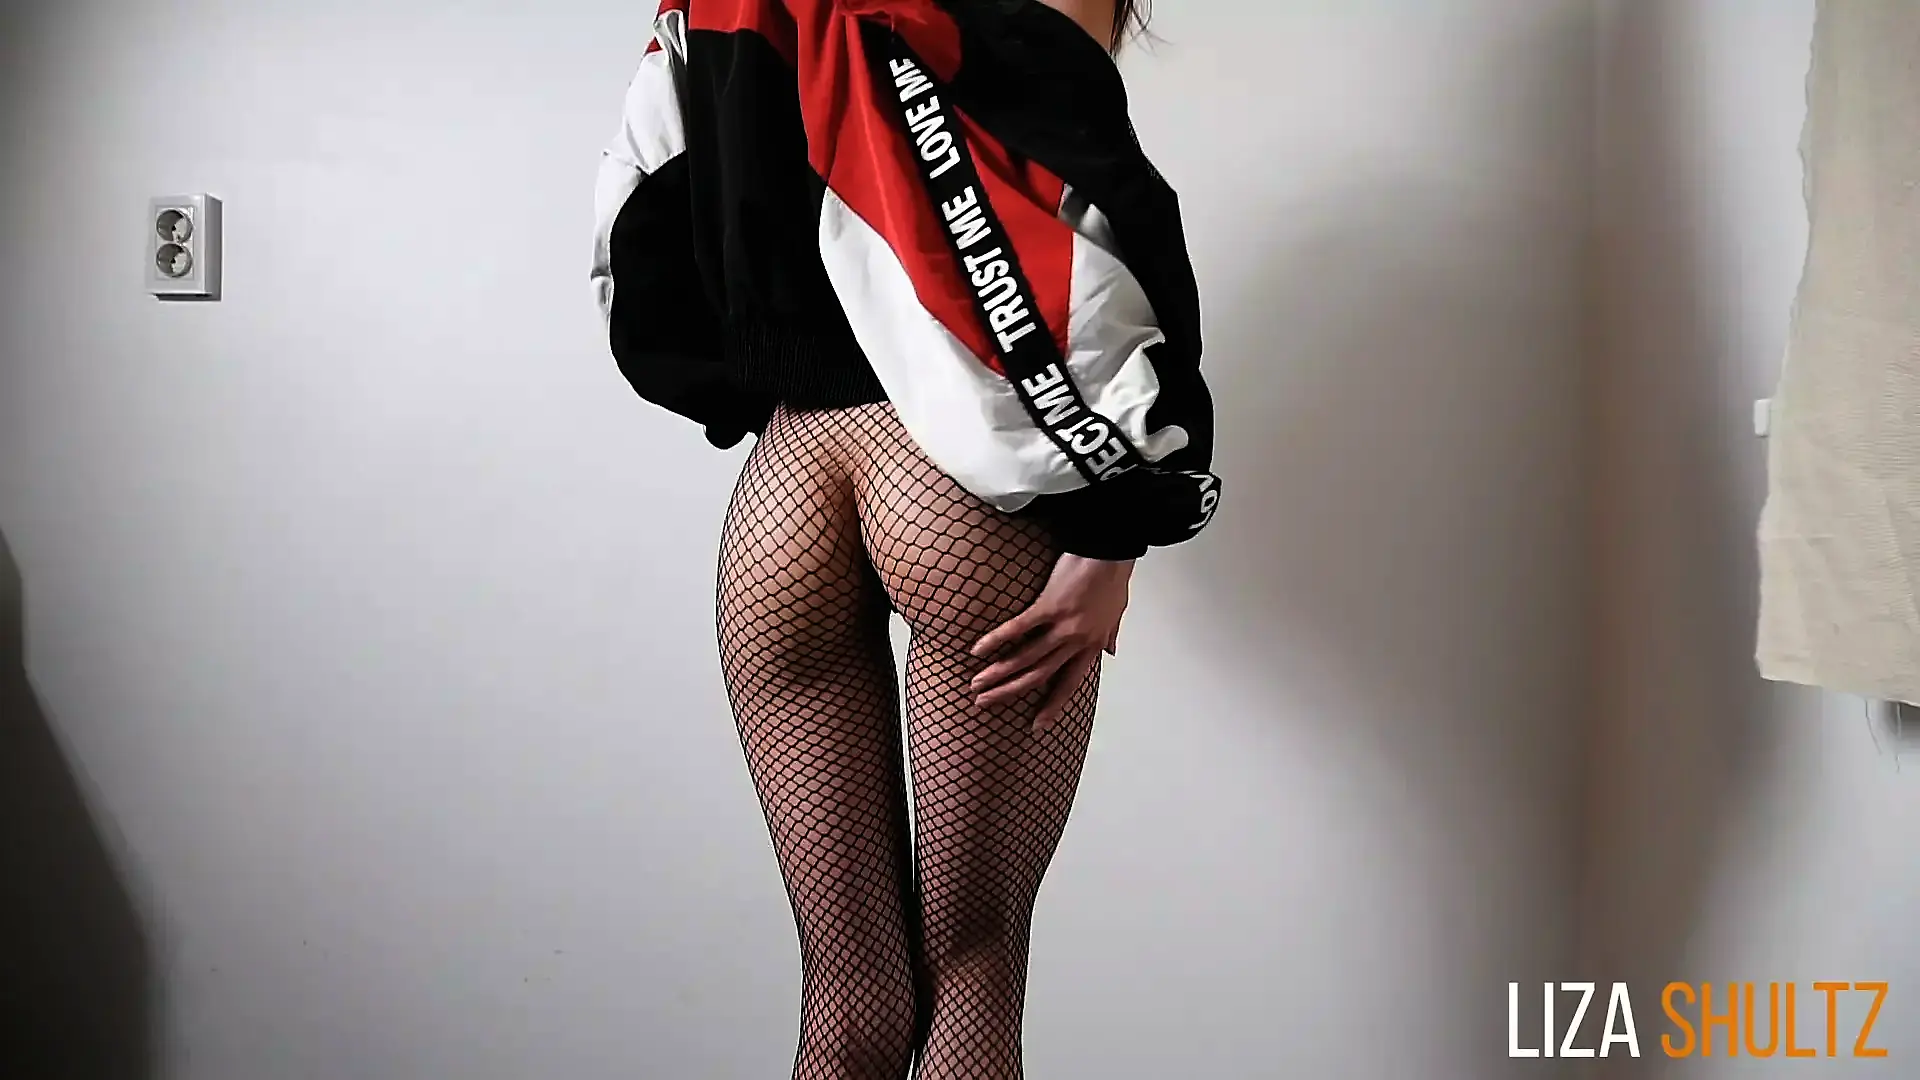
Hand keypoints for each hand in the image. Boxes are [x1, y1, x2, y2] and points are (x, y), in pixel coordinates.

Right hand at [969, 555, 1133, 731]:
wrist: (1110, 548)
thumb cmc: (1113, 576)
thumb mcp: (1117, 611)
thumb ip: (1110, 634)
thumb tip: (1111, 651)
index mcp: (1092, 644)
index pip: (1070, 683)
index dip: (1053, 706)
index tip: (1038, 726)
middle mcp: (1077, 641)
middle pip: (1040, 676)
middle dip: (1011, 692)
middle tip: (985, 704)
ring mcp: (1063, 625)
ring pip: (1027, 659)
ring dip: (999, 674)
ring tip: (976, 684)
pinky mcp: (1049, 606)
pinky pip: (1018, 629)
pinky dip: (996, 640)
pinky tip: (978, 651)